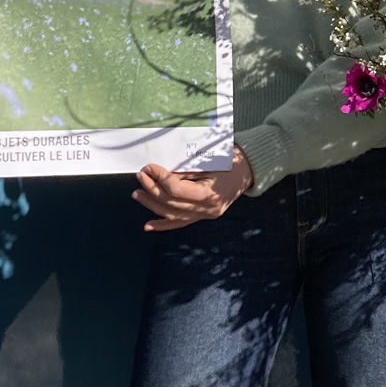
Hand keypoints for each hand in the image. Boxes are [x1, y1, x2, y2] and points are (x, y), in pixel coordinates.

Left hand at [132, 145, 254, 230]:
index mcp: (210, 194)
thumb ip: (186, 169)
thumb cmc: (231, 161)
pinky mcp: (203, 216)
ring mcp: (205, 215)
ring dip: (152, 204)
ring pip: (172, 215)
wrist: (248, 170)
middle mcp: (207, 209)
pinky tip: (148, 226)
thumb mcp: (210, 160)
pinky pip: (180, 222)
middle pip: (172, 203)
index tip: (150, 167)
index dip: (161, 178)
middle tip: (141, 176)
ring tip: (138, 194)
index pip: (177, 190)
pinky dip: (163, 224)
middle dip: (152, 189)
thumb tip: (160, 172)